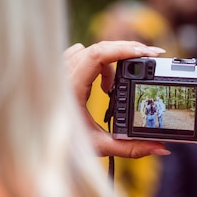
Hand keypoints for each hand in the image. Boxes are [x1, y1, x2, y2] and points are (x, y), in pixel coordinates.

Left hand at [63, 41, 169, 157]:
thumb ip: (130, 148)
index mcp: (70, 88)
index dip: (125, 50)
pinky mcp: (58, 72)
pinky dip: (98, 63)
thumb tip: (161, 148)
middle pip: (100, 48)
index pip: (99, 55)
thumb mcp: (99, 147)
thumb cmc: (61, 147)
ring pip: (91, 50)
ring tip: (120, 84)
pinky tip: (104, 84)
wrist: (35, 145)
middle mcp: (61, 74)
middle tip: (150, 58)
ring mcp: (58, 71)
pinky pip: (81, 55)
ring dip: (111, 60)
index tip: (147, 53)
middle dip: (127, 52)